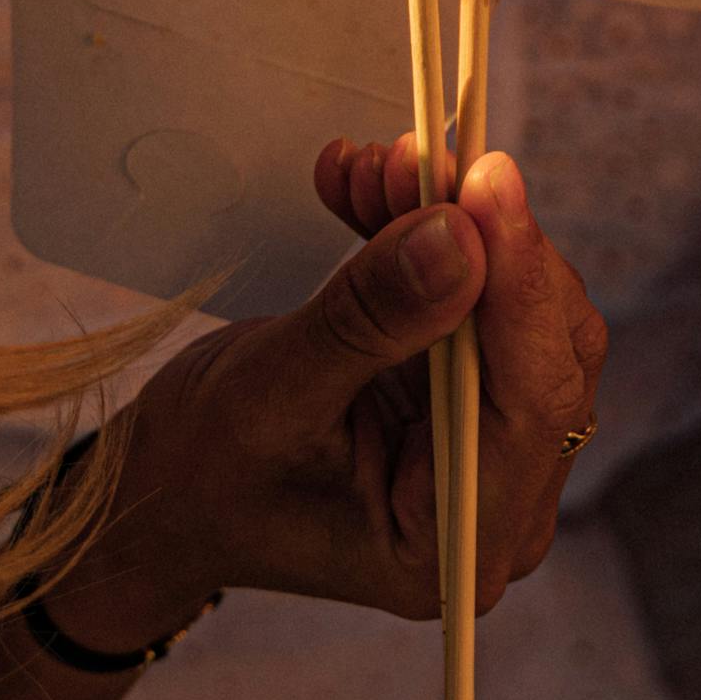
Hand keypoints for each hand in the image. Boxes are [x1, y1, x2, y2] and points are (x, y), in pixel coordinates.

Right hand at [49, 139, 608, 642]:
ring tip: (372, 165)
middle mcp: (496, 499)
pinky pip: (469, 292)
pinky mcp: (461, 390)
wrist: (161, 495)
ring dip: (446, 220)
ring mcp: (484, 442)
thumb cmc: (200, 479)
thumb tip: (460, 237)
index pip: (532, 401)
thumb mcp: (270, 396)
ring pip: (507, 302)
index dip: (519, 285)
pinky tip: (363, 185)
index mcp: (458, 543)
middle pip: (539, 342)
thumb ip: (369, 321)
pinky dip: (421, 234)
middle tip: (413, 155)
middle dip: (478, 236)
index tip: (491, 182)